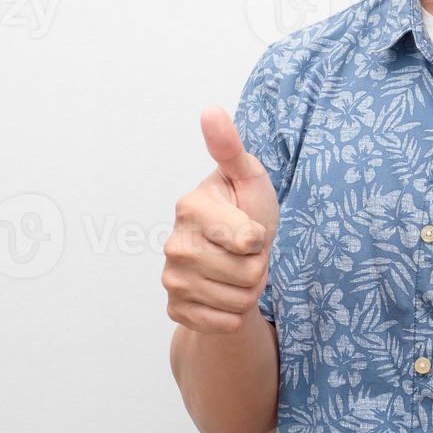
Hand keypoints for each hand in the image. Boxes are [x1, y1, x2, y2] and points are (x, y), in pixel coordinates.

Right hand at [162, 106, 279, 333]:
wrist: (238, 257)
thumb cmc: (247, 209)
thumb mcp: (248, 176)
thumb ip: (229, 147)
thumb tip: (211, 110)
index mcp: (190, 208)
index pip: (249, 241)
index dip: (261, 236)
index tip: (250, 225)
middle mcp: (173, 244)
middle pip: (247, 274)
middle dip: (258, 264)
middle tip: (247, 251)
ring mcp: (171, 279)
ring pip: (239, 300)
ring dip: (249, 288)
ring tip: (239, 269)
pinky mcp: (175, 309)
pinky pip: (223, 322)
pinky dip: (235, 313)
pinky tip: (226, 292)